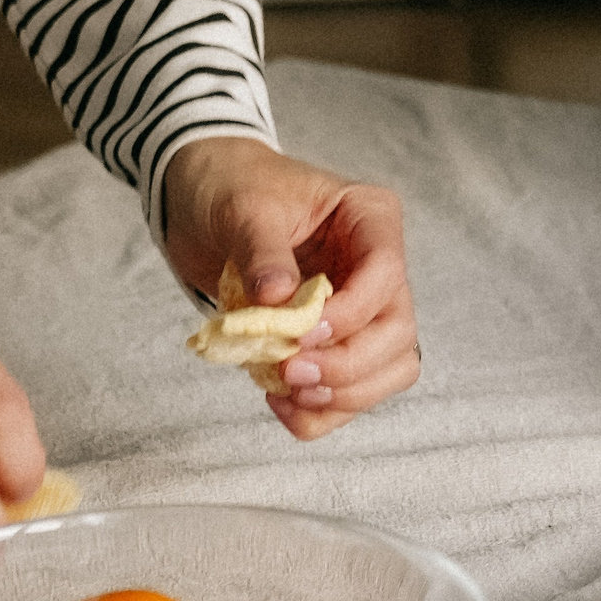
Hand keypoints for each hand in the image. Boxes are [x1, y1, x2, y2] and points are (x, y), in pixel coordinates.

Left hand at [163, 136, 416, 440]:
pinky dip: (321, 412)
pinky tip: (280, 403)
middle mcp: (376, 267)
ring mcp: (360, 308)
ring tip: (287, 391)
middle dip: (349, 364)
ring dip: (343, 394)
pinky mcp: (333, 341)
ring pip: (388, 369)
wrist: (203, 204)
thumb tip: (277, 299)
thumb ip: (263, 251)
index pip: (387, 273)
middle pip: (397, 332)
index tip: (300, 332)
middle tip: (290, 372)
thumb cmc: (233, 188)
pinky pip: (350, 392)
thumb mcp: (245, 208)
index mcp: (370, 219)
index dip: (351, 313)